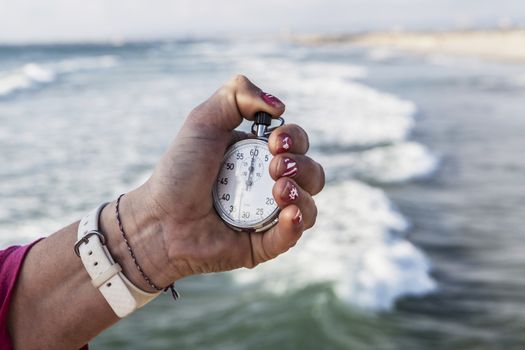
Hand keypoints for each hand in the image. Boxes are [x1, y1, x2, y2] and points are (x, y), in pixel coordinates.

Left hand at [106, 75, 324, 289]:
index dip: (295, 139)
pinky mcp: (264, 244)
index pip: (298, 144)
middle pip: (312, 173)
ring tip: (278, 190)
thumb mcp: (203, 121)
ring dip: (302, 193)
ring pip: (309, 205)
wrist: (159, 217)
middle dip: (301, 165)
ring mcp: (268, 216)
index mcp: (259, 155)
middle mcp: (269, 185)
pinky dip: (296, 223)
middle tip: (273, 166)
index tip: (273, 141)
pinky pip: (293, 235)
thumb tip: (279, 106)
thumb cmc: (179, 171)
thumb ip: (237, 94)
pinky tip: (288, 212)